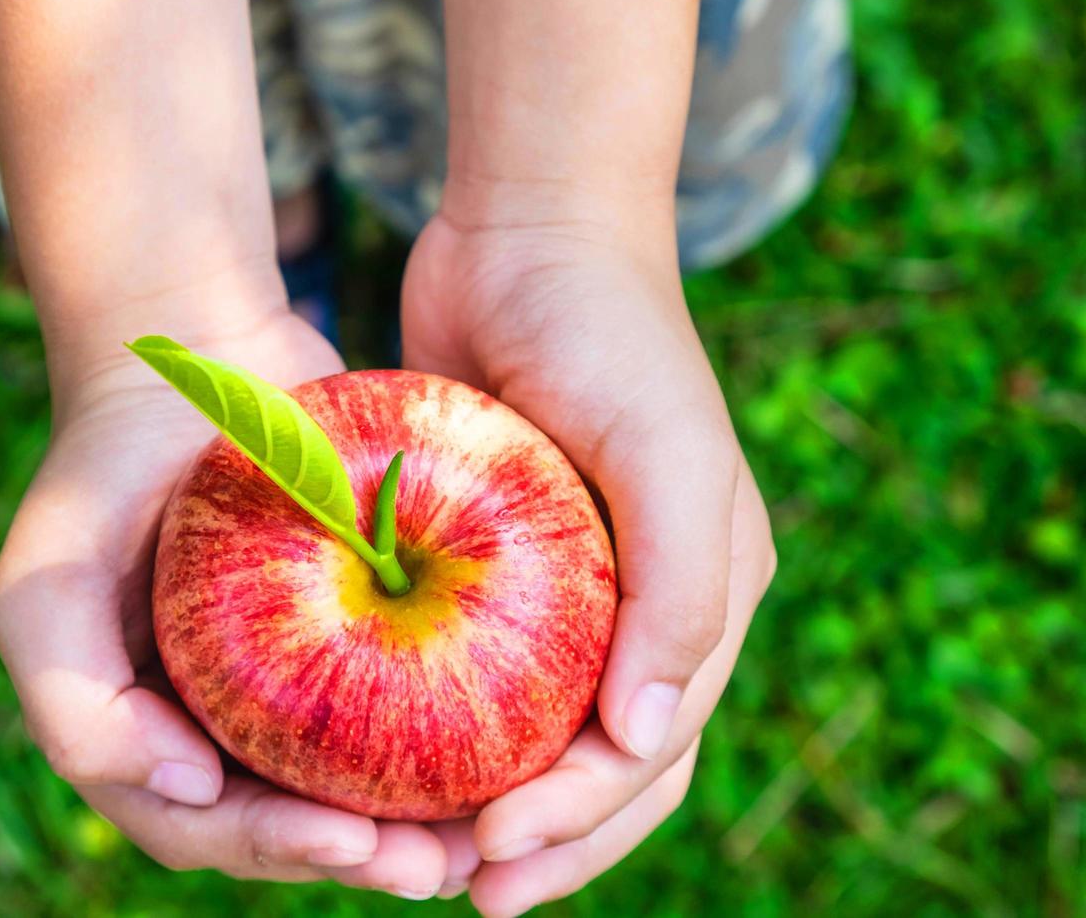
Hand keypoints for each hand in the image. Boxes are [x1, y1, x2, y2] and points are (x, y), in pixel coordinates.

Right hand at [0, 308, 450, 897]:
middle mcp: (216, 720)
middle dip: (367, 856)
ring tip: (486, 833)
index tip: (353, 841)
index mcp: (145, 735)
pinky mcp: (349, 624)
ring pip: (357, 773)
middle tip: (440, 865)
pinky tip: (508, 740)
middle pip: (297, 818)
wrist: (188, 352)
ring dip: (419, 817)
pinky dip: (446, 728)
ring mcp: (284, 677)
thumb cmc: (105, 469)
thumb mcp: (43, 588)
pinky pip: (398, 692)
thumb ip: (78, 711)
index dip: (278, 849)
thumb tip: (194, 793)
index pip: (207, 824)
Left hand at [401, 209, 776, 913]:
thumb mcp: (669, 452)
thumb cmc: (611, 336)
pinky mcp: (496, 560)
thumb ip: (683, 596)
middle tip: (455, 891)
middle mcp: (643, 608)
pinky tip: (381, 761)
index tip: (491, 861)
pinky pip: (472, 665)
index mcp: (704, 601)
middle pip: (601, 768)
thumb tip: (643, 744)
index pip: (652, 753)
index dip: (582, 824)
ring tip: (413, 858)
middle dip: (540, 843)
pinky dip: (440, 723)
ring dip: (485, 803)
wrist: (531, 234)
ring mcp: (571, 588)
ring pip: (532, 732)